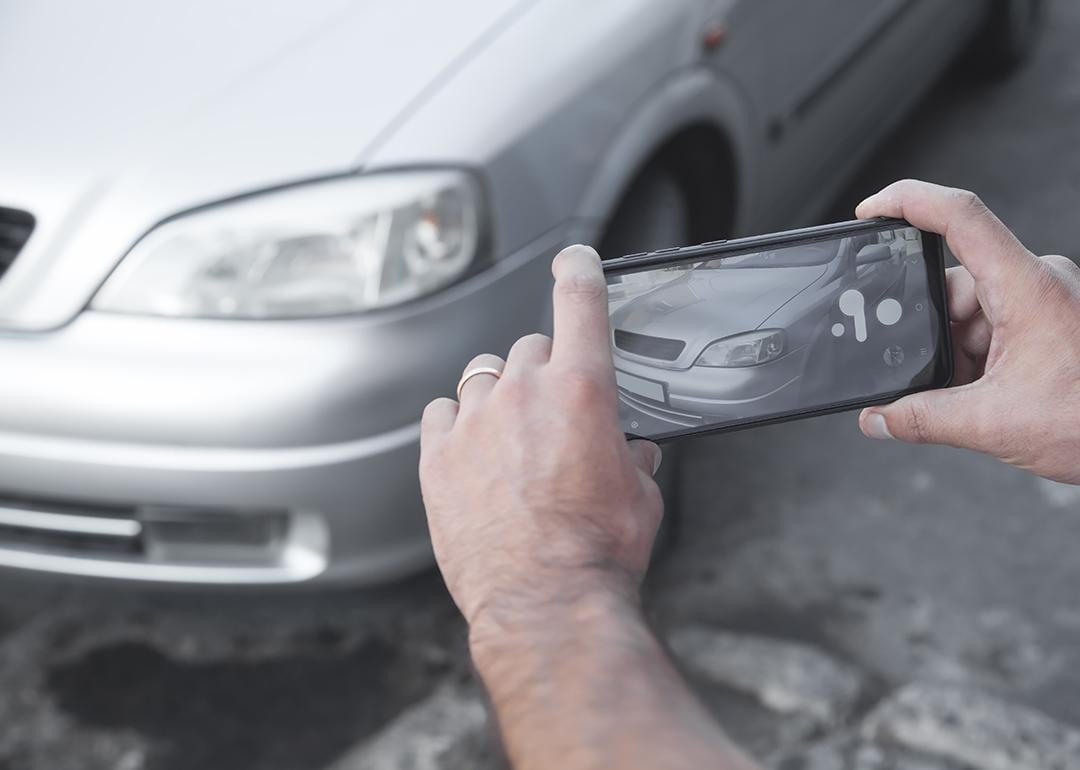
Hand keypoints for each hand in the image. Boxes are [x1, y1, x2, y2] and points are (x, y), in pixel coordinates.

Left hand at [419, 245, 663, 635]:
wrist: (543, 602)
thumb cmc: (595, 553)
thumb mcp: (641, 497)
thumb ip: (633, 459)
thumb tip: (632, 454)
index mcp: (583, 391)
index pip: (579, 302)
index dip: (578, 270)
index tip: (573, 259)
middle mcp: (524, 394)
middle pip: (531, 347)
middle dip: (547, 371)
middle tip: (556, 416)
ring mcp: (475, 423)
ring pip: (484, 375)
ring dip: (501, 394)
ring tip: (513, 438)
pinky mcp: (438, 457)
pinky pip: (442, 412)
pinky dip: (458, 423)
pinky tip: (473, 451)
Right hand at [856, 180, 1079, 483]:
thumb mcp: (994, 424)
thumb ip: (922, 418)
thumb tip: (878, 418)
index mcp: (1027, 287)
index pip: (960, 217)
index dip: (908, 202)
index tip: (870, 210)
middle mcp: (1037, 282)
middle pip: (953, 282)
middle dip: (930, 331)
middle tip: (929, 372)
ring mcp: (1043, 301)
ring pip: (968, 310)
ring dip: (954, 352)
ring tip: (970, 394)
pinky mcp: (1046, 321)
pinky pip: (989, 325)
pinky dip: (972, 359)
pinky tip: (980, 392)